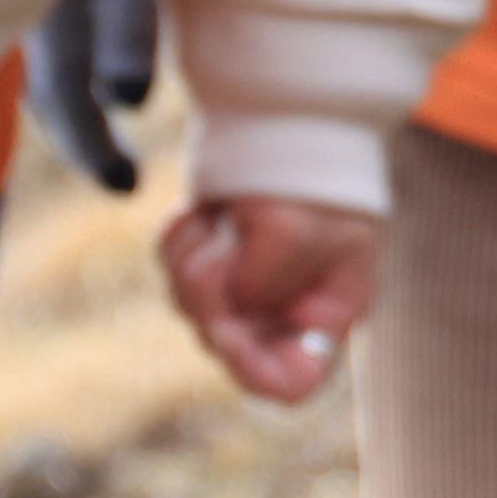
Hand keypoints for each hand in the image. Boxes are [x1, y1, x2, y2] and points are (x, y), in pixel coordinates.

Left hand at [158, 196, 375, 405]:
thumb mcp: (298, 227)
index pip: (290, 382)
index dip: (253, 372)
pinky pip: (172, 265)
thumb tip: (227, 298)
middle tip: (221, 248)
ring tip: (221, 217)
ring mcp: (242, 285)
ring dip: (194, 258)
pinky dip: (181, 237)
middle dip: (211, 298)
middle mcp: (282, 311)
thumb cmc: (312, 175)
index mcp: (324, 315)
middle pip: (226, 344)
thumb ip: (264, 275)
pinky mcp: (209, 254)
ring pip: (189, 304)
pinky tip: (203, 208)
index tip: (226, 332)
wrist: (293, 115)